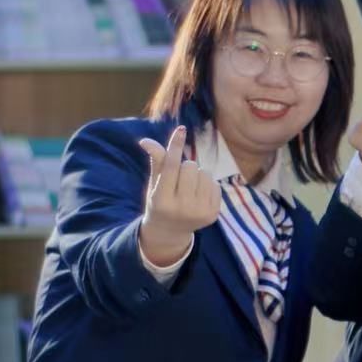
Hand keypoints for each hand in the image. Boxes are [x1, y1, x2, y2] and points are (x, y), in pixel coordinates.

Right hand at [135, 125, 217, 267]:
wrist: (170, 232)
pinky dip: (207, 184)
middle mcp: (182, 207)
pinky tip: (198, 195)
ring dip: (196, 175)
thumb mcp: (154, 184)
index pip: (171, 166)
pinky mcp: (214, 214)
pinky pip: (215, 184)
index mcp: (162, 200)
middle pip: (190, 167)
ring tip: (188, 187)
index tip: (181, 129)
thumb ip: (157, 162)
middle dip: (184, 167)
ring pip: (204, 173)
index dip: (175, 146)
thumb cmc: (159, 202)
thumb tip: (146, 141)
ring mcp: (200, 212)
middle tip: (178, 180)